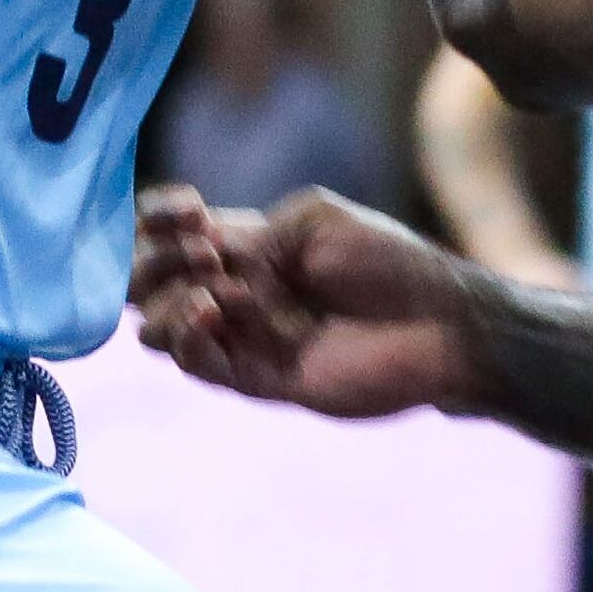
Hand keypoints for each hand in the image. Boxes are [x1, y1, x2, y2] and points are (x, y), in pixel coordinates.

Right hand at [130, 183, 484, 419]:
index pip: (176, 233)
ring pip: (163, 328)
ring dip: (167, 303)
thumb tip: (207, 260)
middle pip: (155, 282)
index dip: (160, 219)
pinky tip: (211, 312)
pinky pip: (199, 365)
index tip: (180, 211)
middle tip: (198, 250)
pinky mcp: (257, 379)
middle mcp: (238, 291)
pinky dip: (188, 338)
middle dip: (155, 261)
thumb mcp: (316, 219)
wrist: (437, 325)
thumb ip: (253, 233)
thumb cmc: (388, 262)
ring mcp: (245, 337)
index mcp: (251, 245)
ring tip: (209, 291)